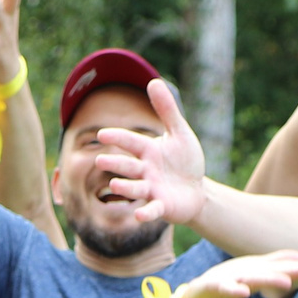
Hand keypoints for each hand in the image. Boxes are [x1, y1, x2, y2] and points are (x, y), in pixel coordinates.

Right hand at [95, 78, 208, 225]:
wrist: (197, 190)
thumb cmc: (185, 161)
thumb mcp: (180, 133)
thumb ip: (167, 110)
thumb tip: (153, 81)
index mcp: (148, 151)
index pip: (131, 141)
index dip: (118, 137)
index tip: (102, 133)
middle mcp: (146, 171)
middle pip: (128, 166)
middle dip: (115, 163)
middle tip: (100, 160)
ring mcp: (152, 190)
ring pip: (135, 188)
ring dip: (125, 187)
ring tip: (114, 185)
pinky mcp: (162, 207)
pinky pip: (152, 210)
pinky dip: (146, 214)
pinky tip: (139, 216)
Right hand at [176, 248, 297, 297]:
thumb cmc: (225, 283)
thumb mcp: (255, 274)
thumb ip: (276, 265)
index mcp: (257, 269)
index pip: (283, 268)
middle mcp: (246, 271)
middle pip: (272, 271)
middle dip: (293, 271)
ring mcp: (229, 278)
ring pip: (251, 278)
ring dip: (268, 279)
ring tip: (285, 282)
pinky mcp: (212, 287)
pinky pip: (224, 288)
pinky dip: (233, 289)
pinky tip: (243, 293)